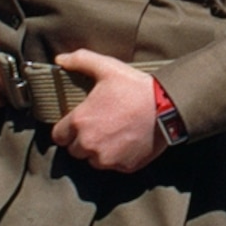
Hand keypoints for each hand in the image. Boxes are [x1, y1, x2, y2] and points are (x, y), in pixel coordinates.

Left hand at [49, 51, 167, 172]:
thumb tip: (60, 59)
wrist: (166, 108)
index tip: (77, 123)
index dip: (66, 129)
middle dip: (81, 140)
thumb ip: (80, 60)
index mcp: (79, 122)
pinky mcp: (123, 166)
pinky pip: (113, 166)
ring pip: (92, 160)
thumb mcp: (107, 67)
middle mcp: (89, 144)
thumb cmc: (135, 88)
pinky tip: (125, 142)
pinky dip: (116, 157)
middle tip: (97, 126)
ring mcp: (106, 158)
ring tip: (111, 135)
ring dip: (97, 151)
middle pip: (74, 150)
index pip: (58, 136)